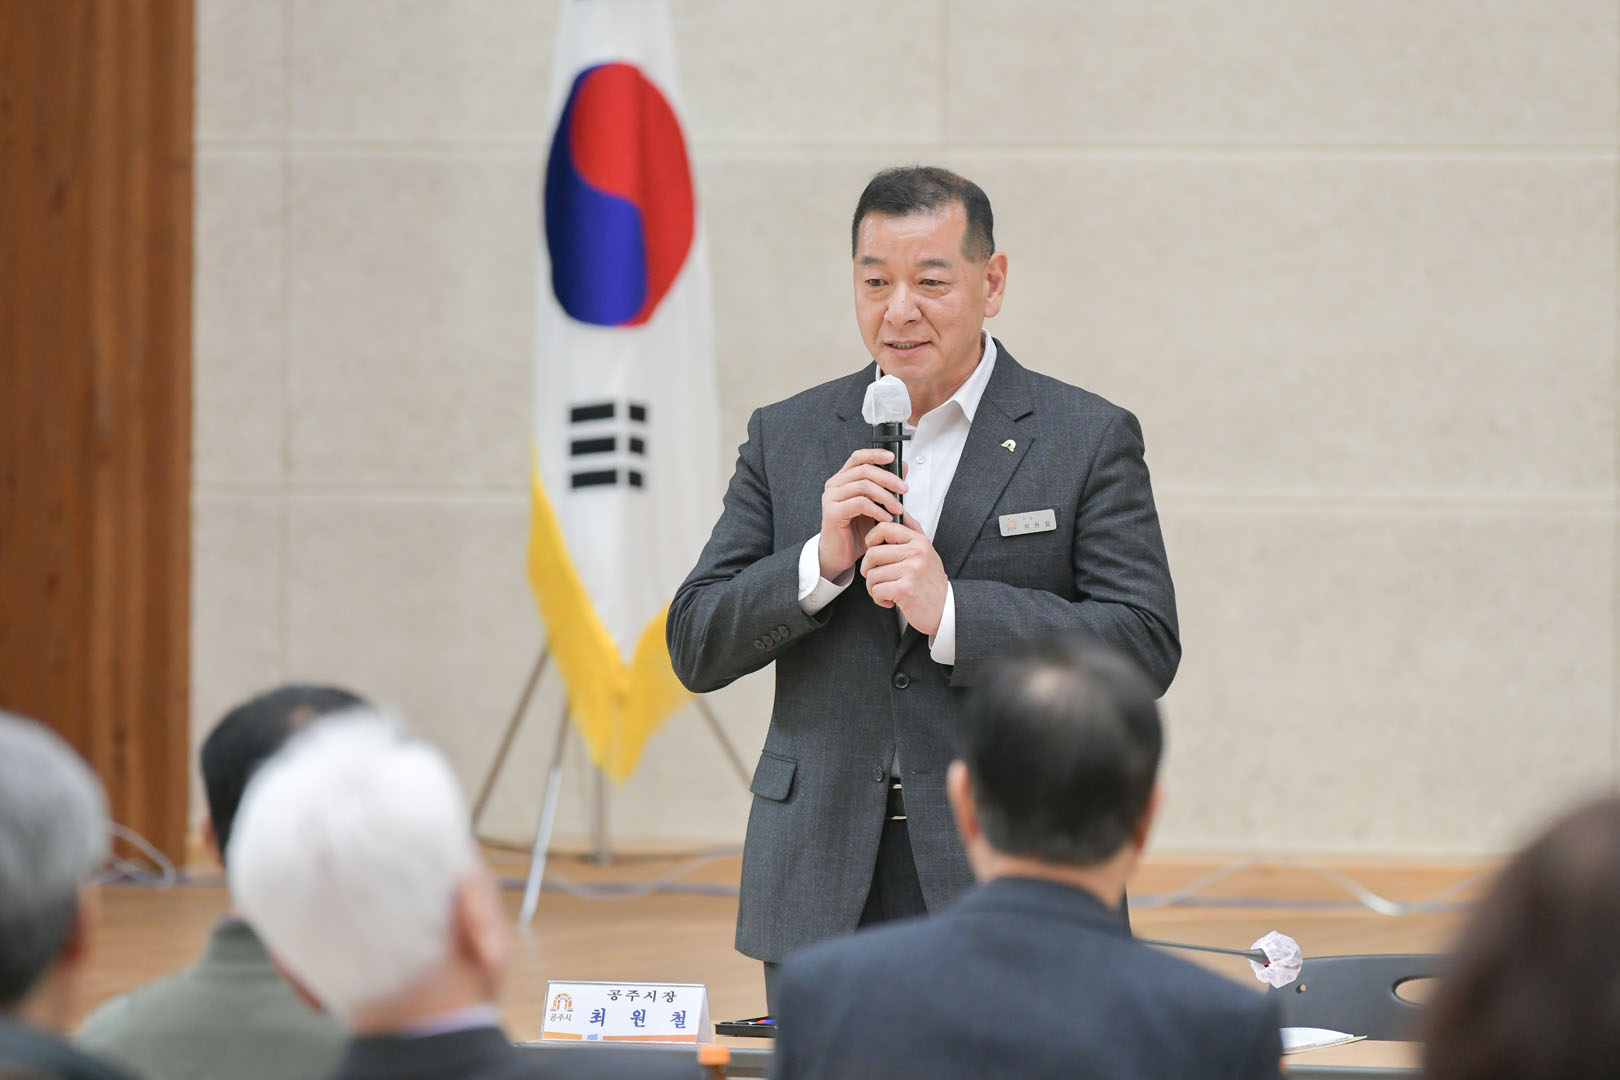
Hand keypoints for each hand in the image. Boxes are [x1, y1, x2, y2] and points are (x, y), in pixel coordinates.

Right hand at [817, 448, 906, 580]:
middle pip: (864, 470)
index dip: (875, 454)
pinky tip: (886, 518)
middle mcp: (835, 485)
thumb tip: (903, 468)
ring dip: (886, 497)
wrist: (841, 555)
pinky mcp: (832, 512)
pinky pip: (859, 503)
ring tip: (898, 509)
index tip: (893, 458)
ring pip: (863, 486)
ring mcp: (831, 498)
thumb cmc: (856, 531)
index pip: (858, 457)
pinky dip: (877, 510)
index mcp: (844, 479)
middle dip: (888, 478)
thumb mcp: (877, 506)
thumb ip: (887, 487)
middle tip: (904, 489)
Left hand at [860, 514, 947, 635]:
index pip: (884, 527)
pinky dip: (879, 598)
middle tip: (876, 577)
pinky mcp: (906, 589)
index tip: (872, 549)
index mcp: (919, 541)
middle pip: (873, 553)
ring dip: (873, 587)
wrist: (945, 609)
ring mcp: (912, 570)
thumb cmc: (930, 582)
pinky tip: (890, 600)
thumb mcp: (925, 552)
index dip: (871, 538)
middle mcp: (917, 553)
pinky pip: (877, 590)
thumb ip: (911, 531)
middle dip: (868, 569)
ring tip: (886, 591)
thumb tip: (898, 510)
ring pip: (872, 574)